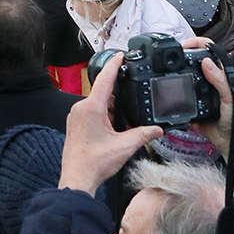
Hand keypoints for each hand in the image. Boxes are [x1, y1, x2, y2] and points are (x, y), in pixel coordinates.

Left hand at [58, 55, 161, 194]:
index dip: (114, 65)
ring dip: (112, 110)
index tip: (121, 55)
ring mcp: (76, 116)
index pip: (105, 79)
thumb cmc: (94, 163)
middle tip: (132, 104)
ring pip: (99, 104)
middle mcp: (81, 108)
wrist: (77, 178)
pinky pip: (92, 113)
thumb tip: (158, 129)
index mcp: (91, 107)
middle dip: (119, 97)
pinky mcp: (76, 124)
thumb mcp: (124, 146)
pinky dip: (105, 116)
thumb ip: (143, 134)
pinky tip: (114, 129)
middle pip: (104, 93)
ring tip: (123, 125)